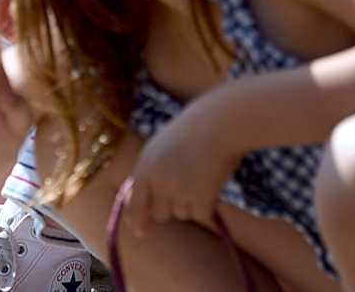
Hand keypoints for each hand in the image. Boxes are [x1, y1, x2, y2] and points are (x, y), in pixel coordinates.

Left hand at [120, 92, 243, 238]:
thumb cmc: (195, 131)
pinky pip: (201, 215)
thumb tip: (150, 209)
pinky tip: (213, 181)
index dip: (137, 219)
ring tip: (201, 174)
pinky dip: (208, 204)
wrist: (221, 123)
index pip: (134, 202)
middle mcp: (157, 181)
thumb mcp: (163, 146)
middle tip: (188, 183)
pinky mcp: (200, 199)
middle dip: (172, 205)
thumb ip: (153, 173)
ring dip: (192, 202)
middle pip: (160, 214)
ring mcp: (178, 191)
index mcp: (145, 165)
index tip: (141, 232)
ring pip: (182, 214)